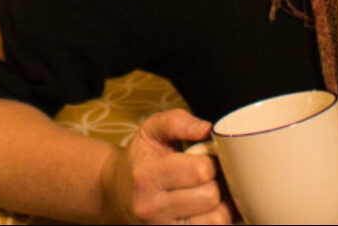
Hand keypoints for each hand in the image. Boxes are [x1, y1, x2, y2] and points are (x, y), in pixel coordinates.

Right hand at [100, 108, 233, 223]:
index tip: (207, 155)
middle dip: (218, 180)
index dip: (212, 159)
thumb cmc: (141, 157)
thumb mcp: (152, 129)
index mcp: (147, 175)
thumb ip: (179, 121)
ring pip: (217, 220)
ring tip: (209, 189)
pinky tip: (207, 207)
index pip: (200, 170)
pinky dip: (215, 218)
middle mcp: (152, 208)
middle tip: (210, 173)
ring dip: (221, 203)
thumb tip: (208, 129)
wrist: (116, 192)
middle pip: (211, 196)